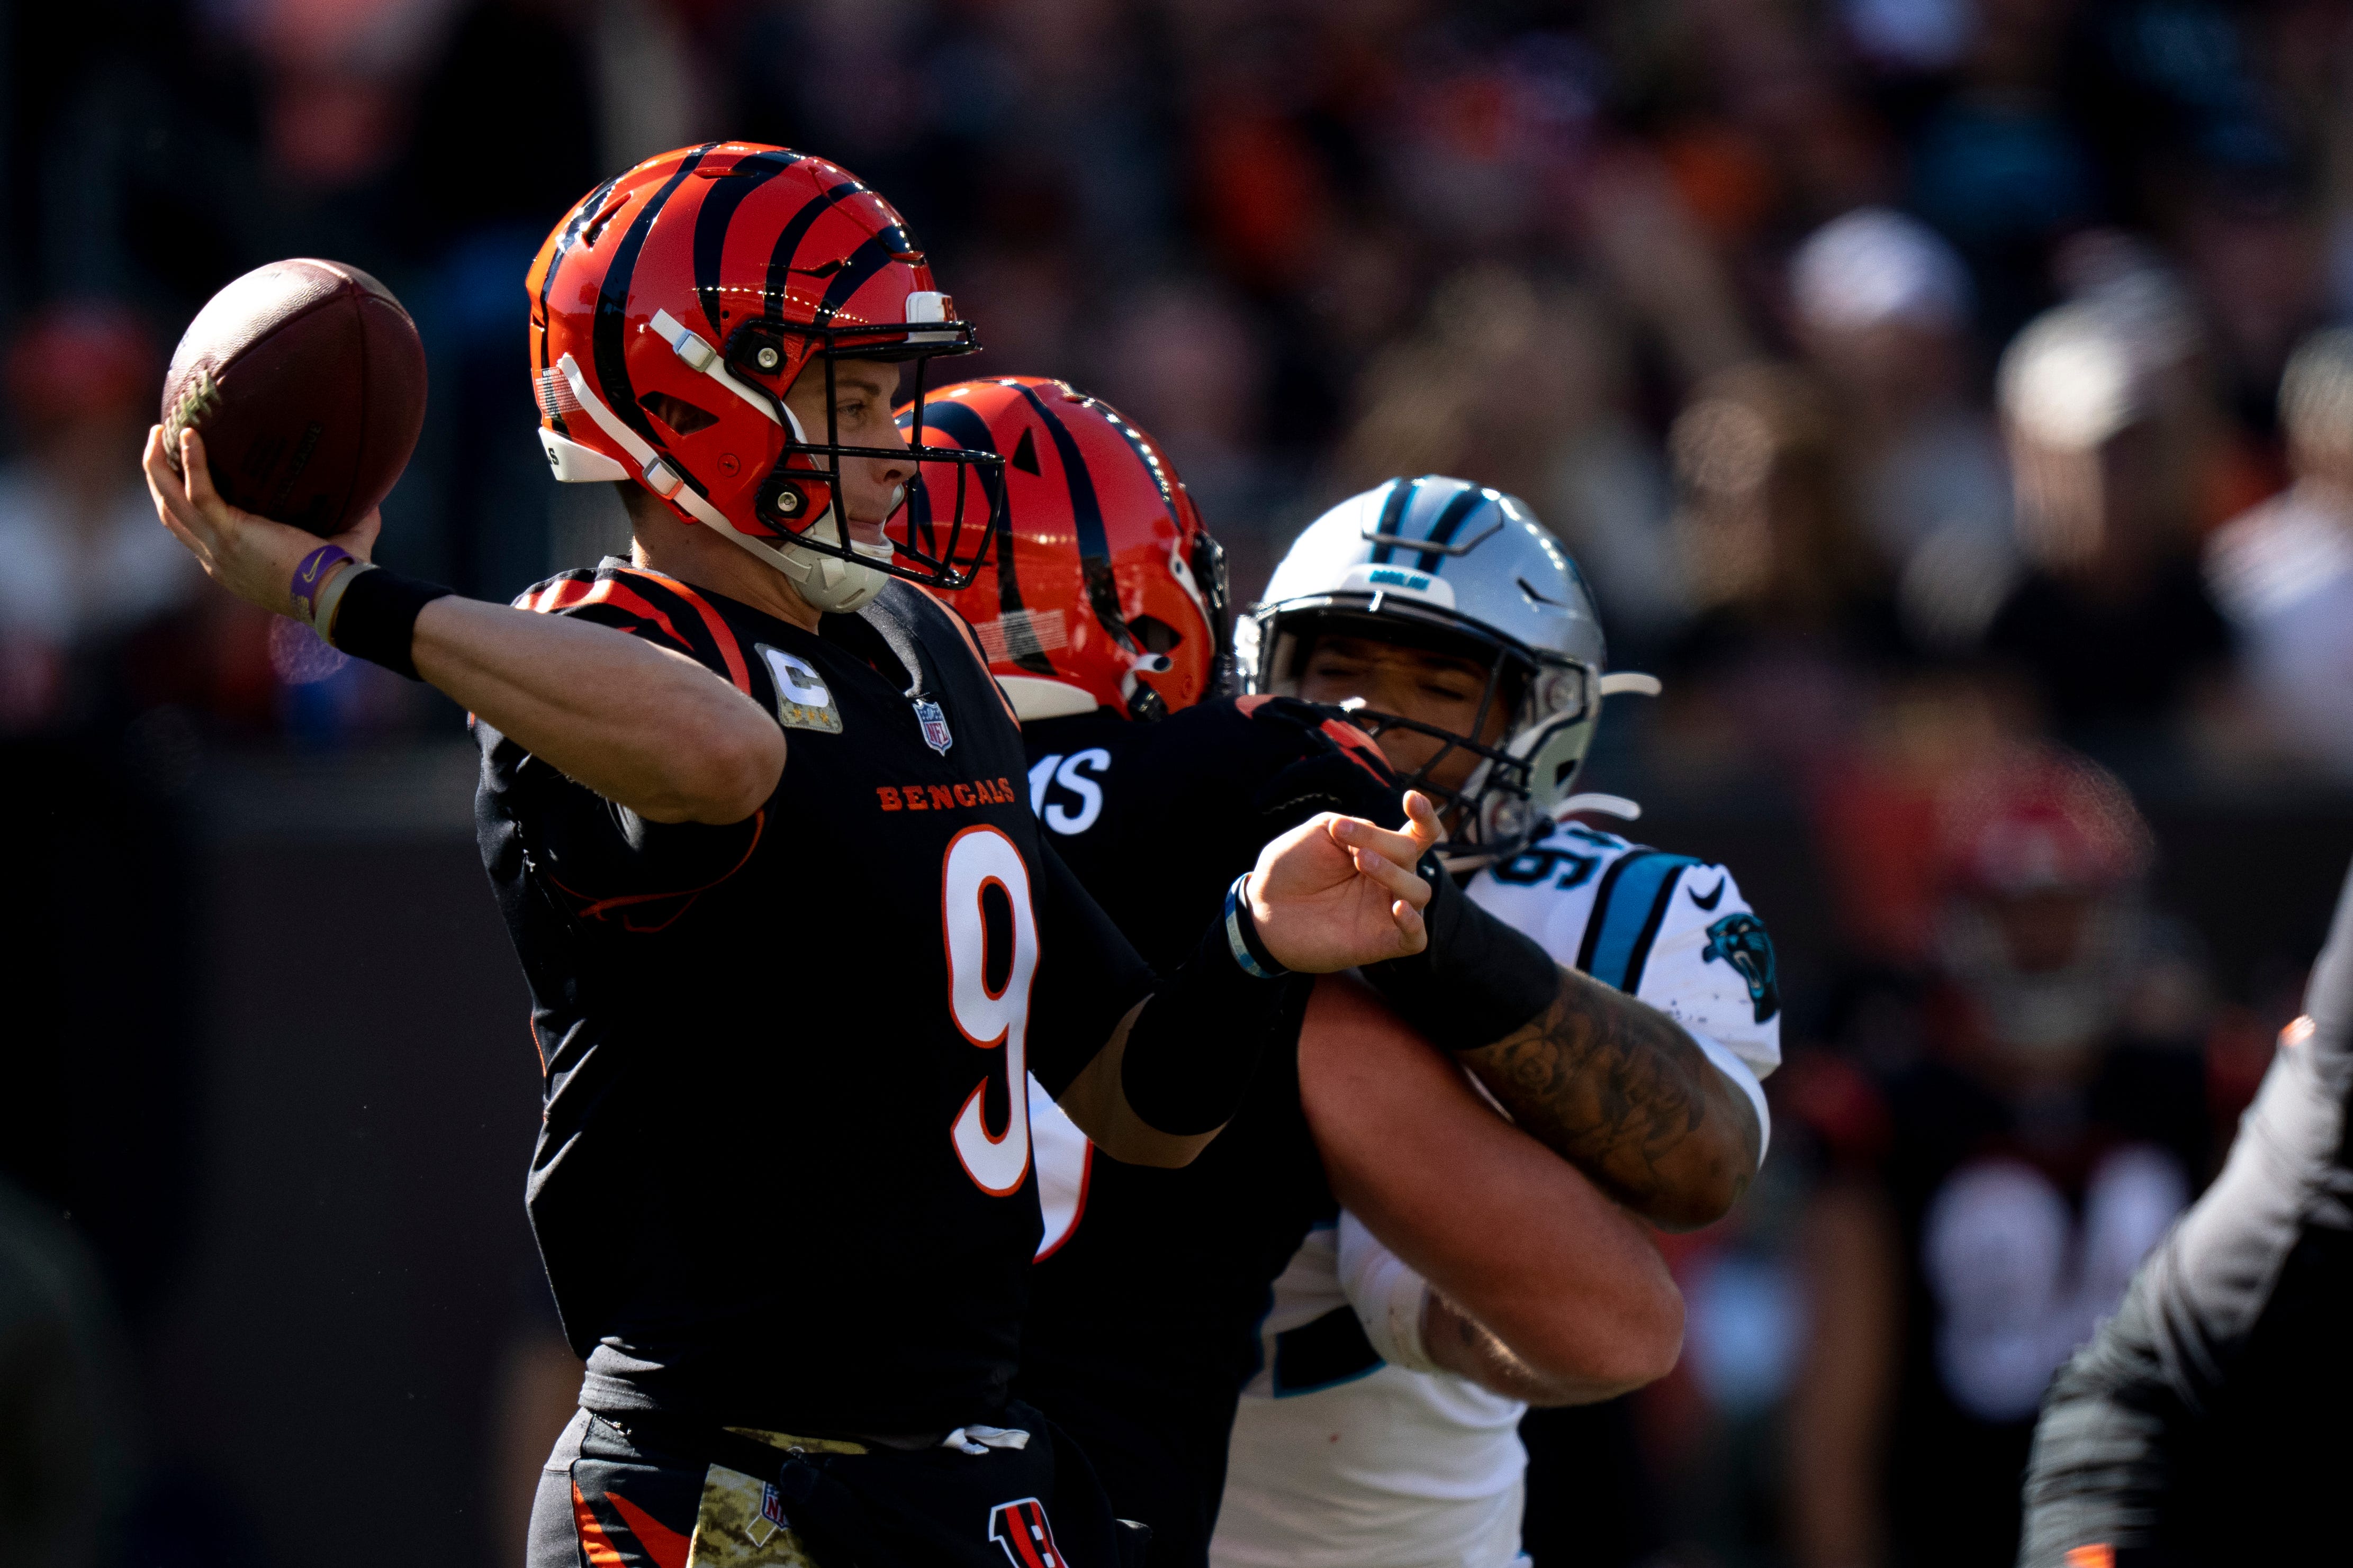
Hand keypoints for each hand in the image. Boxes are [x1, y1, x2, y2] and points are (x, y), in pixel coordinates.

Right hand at [143, 425, 380, 617]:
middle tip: (155, 445)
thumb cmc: (342, 576)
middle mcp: (217, 558)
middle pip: (170, 514)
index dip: (179, 503)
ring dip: (158, 466)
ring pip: (170, 501)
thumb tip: (374, 500)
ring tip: (156, 433)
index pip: (193, 532)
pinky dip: (191, 462)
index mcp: (232, 564)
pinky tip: (190, 434)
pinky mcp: (230, 533)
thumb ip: (352, 523)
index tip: (178, 476)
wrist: (338, 594)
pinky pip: (198, 491)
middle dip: (158, 478)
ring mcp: (218, 547)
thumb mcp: (339, 546)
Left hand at [1246, 791, 1442, 972]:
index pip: (1419, 834)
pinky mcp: (1382, 942)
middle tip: (1343, 836)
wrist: (1263, 908)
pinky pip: (1416, 937)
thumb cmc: (1290, 868)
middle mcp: (1389, 880)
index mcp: (1379, 851)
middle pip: (1410, 854)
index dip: (1424, 816)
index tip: (1411, 798)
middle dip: (1381, 841)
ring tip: (1360, 861)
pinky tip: (1397, 907)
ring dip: (1393, 872)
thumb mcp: (1319, 832)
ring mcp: (1387, 912)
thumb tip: (1381, 836)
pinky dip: (1412, 922)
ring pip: (1419, 891)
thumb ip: (1355, 826)